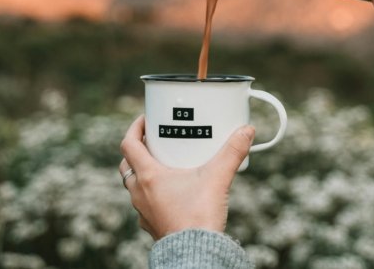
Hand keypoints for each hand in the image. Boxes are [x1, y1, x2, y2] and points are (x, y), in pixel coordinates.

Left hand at [118, 115, 254, 239]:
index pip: (128, 144)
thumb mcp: (217, 178)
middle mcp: (140, 193)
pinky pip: (146, 204)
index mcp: (148, 176)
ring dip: (144, 173)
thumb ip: (232, 152)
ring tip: (165, 165)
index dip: (134, 128)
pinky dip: (153, 194)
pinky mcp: (153, 224)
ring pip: (134, 185)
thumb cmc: (198, 217)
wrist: (195, 253)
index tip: (146, 121)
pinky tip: (172, 192)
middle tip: (155, 142)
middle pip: (127, 165)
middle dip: (138, 151)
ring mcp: (144, 210)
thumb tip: (246, 130)